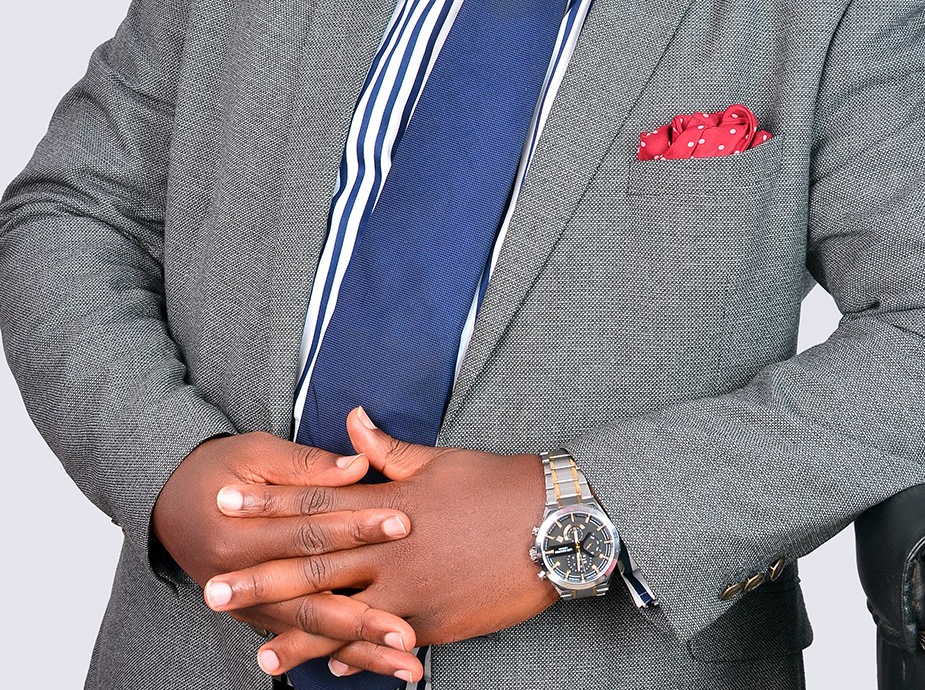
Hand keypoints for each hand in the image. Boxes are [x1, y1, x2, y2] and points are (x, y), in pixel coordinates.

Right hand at [151, 431, 424, 681]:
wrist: (169, 499)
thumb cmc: (220, 469)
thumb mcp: (257, 453)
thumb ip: (308, 465)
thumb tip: (359, 467)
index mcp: (239, 533)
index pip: (309, 531)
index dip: (357, 526)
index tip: (403, 523)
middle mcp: (240, 579)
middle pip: (311, 599)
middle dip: (363, 617)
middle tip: (406, 631)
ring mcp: (247, 605)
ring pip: (309, 632)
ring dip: (358, 650)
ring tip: (403, 664)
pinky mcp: (256, 615)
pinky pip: (298, 640)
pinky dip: (335, 654)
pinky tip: (372, 664)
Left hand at [205, 408, 555, 676]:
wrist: (551, 524)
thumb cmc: (496, 484)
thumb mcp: (438, 461)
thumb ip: (387, 449)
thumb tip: (352, 419)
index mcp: (388, 502)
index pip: (316, 501)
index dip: (268, 504)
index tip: (224, 503)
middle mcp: (392, 548)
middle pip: (315, 564)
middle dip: (261, 579)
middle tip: (213, 591)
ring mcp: (411, 590)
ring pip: (343, 616)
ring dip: (298, 636)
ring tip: (259, 655)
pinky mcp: (435, 621)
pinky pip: (385, 641)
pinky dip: (357, 655)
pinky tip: (330, 669)